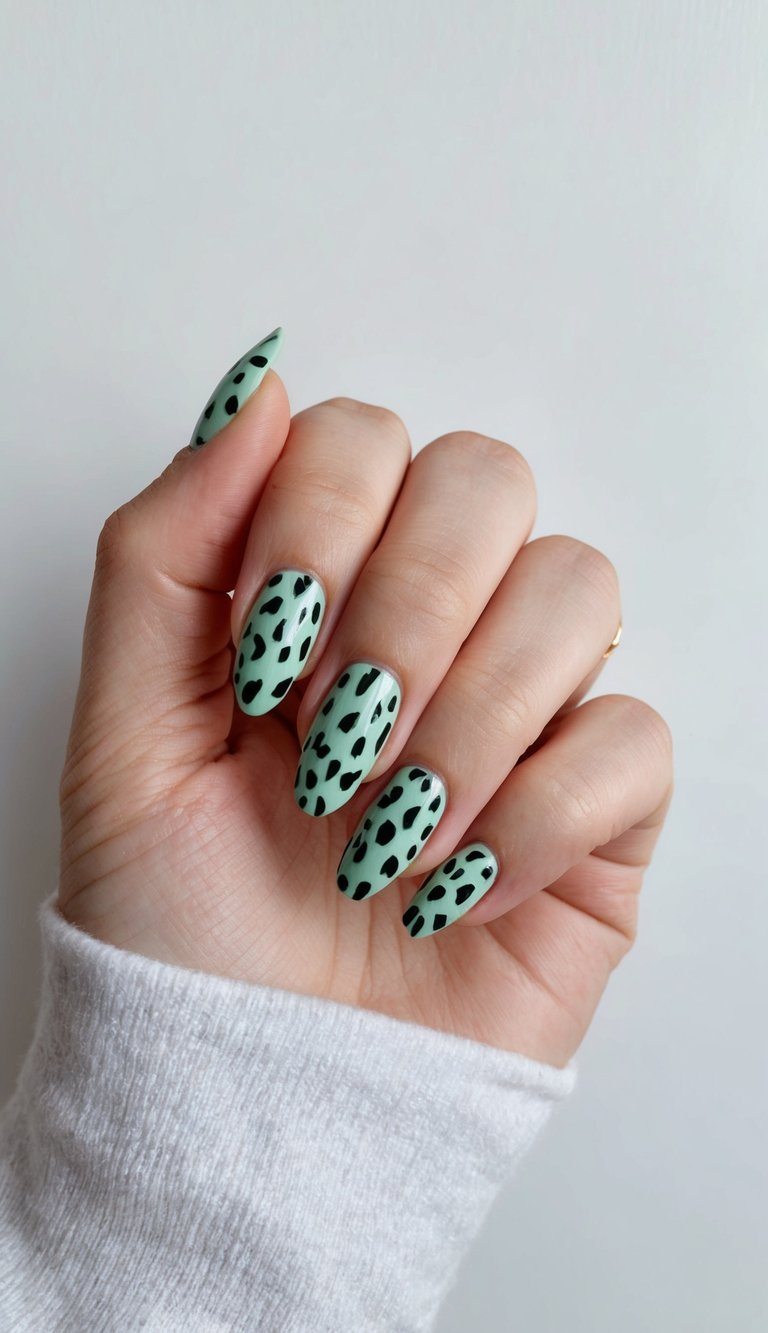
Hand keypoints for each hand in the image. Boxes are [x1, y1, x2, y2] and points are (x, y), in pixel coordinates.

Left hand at [59, 333, 673, 1066]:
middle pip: (488, 482)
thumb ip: (164, 549)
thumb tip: (260, 389)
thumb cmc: (179, 929)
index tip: (265, 653)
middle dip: (402, 612)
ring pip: (576, 590)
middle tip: (331, 736)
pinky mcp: (598, 811)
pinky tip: (453, 886)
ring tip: (384, 830)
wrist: (252, 1097)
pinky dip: (532, 818)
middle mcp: (431, 630)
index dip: (322, 522)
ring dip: (464, 721)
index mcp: (319, 593)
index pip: (369, 438)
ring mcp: (525, 712)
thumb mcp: (121, 732)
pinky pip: (631, 737)